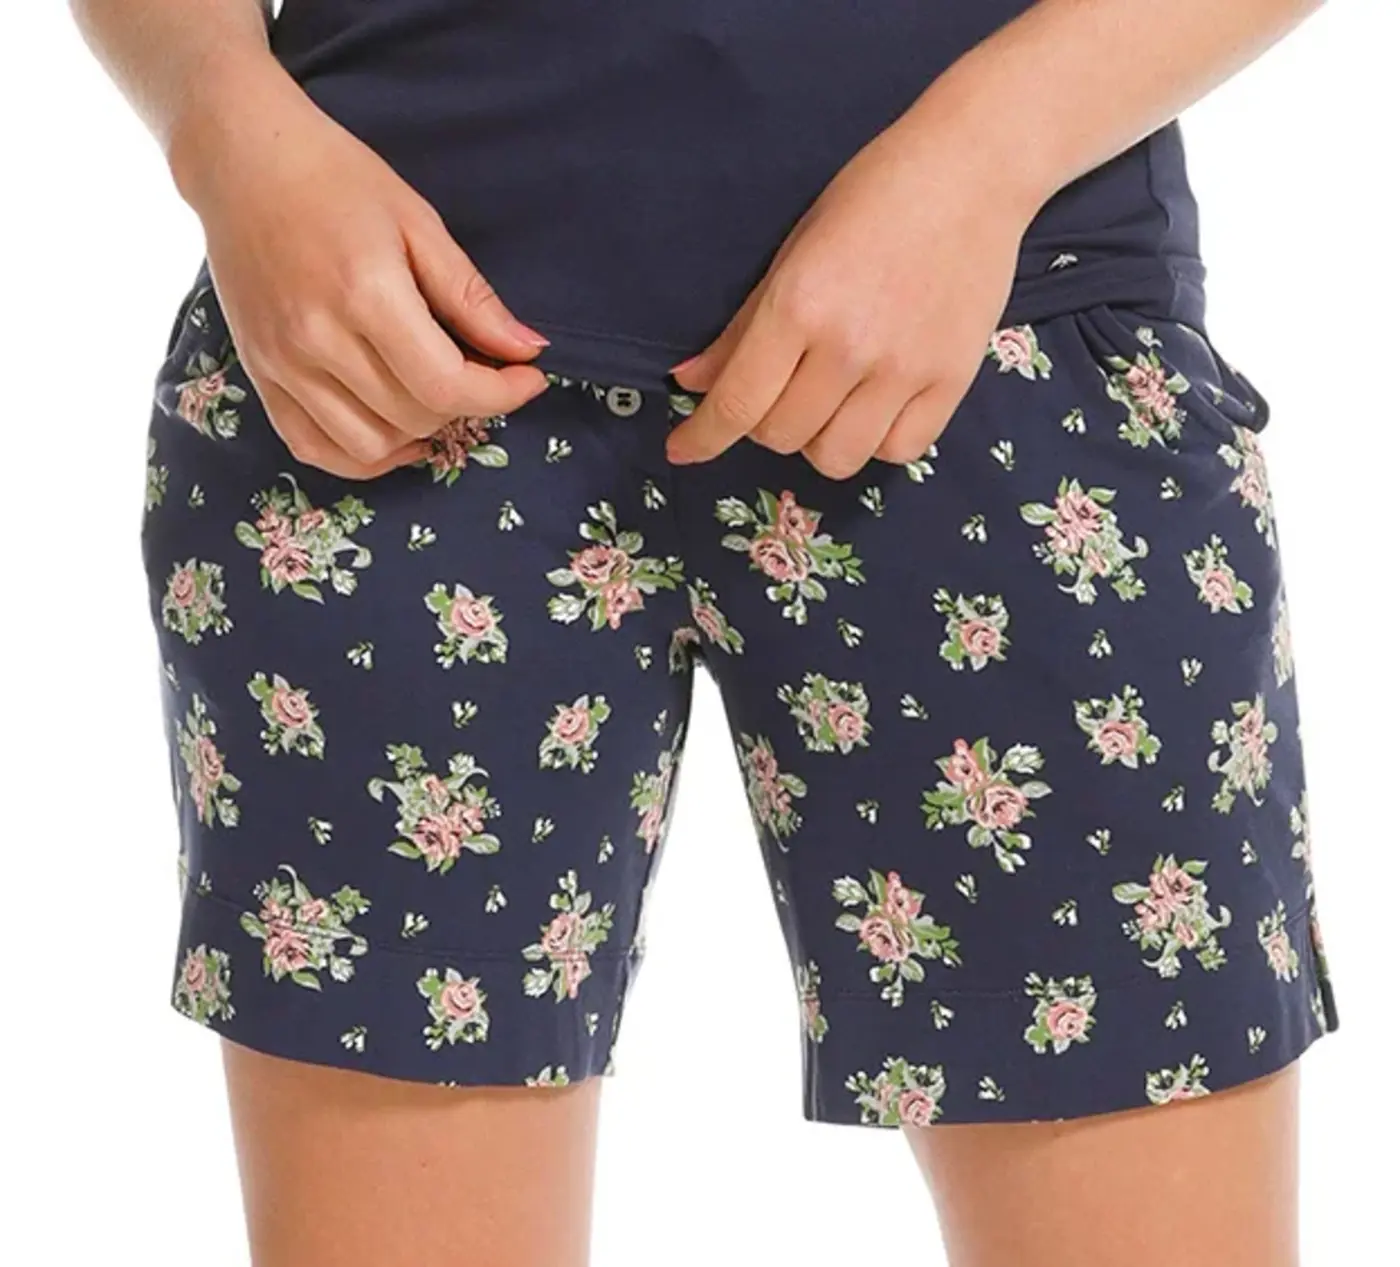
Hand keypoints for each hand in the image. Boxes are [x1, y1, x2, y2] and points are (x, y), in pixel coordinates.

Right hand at [172, 64, 549, 479]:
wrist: (241, 160)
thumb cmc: (335, 179)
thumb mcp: (418, 222)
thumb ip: (471, 296)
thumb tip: (527, 350)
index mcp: (365, 294)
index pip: (447, 386)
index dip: (501, 394)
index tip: (528, 379)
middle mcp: (317, 339)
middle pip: (414, 417)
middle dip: (465, 405)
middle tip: (478, 372)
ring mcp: (282, 364)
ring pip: (369, 446)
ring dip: (417, 433)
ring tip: (434, 398)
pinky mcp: (259, 375)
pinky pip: (315, 448)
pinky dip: (362, 456)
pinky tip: (392, 429)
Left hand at [666, 111, 1037, 478]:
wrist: (971, 170)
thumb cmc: (874, 197)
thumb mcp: (793, 251)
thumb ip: (743, 328)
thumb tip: (693, 381)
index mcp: (799, 306)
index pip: (738, 402)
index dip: (703, 437)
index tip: (683, 450)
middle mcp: (848, 347)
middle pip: (781, 436)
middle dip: (764, 423)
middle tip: (778, 391)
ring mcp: (904, 369)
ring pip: (836, 457)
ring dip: (817, 441)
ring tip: (826, 405)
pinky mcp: (952, 380)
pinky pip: (898, 451)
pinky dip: (876, 442)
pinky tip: (874, 409)